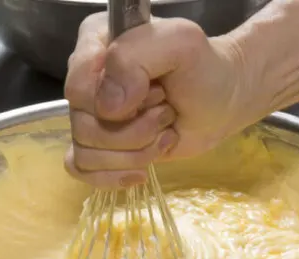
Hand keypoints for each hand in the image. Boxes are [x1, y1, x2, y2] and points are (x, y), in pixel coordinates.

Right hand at [65, 14, 253, 187]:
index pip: (78, 86)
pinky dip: (114, 176)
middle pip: (82, 125)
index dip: (114, 102)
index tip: (155, 94)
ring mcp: (90, 116)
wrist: (221, 103)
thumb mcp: (179, 42)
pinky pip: (81, 170)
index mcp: (96, 43)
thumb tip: (109, 107)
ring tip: (163, 134)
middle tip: (166, 113)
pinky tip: (143, 170)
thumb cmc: (203, 69)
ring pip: (85, 151)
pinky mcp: (99, 147)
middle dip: (134, 130)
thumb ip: (136, 58)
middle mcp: (86, 80)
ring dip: (134, 152)